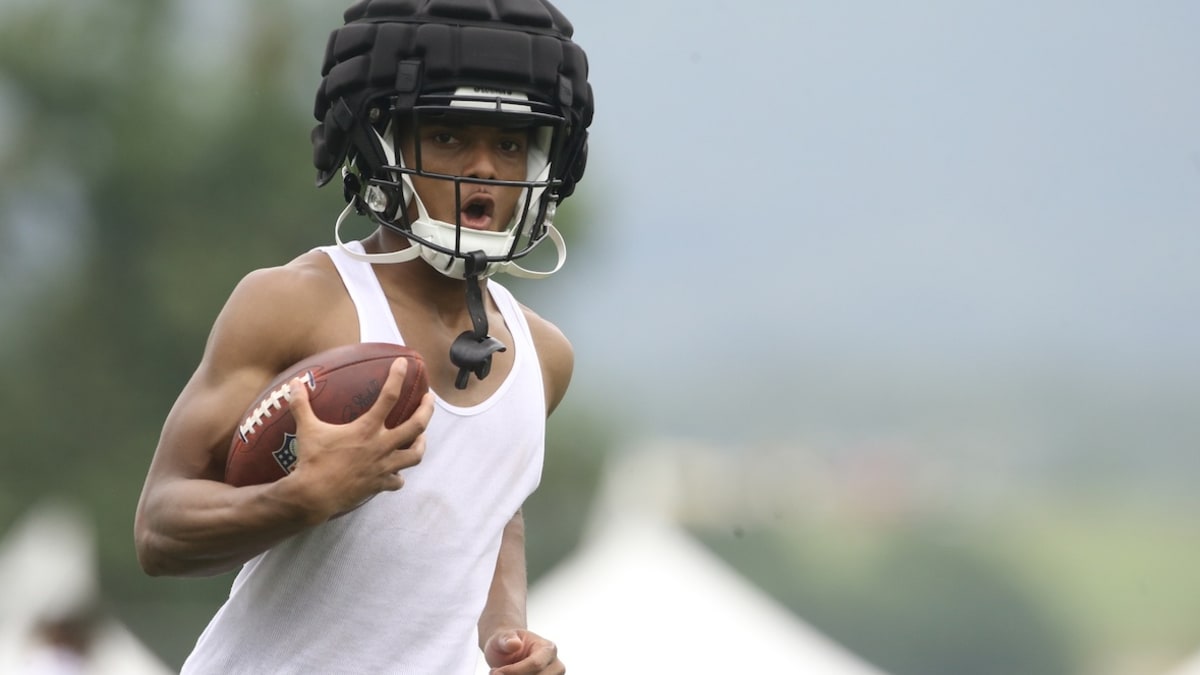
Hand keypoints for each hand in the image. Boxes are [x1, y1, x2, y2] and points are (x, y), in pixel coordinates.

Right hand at [285, 356, 433, 518]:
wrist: (315, 496)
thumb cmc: (312, 460)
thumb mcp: (307, 429)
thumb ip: (301, 405)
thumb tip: (293, 383)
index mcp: (367, 429)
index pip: (389, 396)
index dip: (397, 377)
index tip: (403, 364)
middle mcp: (381, 446)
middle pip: (417, 425)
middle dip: (427, 409)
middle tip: (429, 399)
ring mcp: (384, 467)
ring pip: (415, 455)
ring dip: (420, 444)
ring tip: (420, 437)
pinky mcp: (380, 485)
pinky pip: (398, 481)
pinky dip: (398, 476)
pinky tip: (396, 473)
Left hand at [482, 629, 563, 674]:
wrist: (509, 654)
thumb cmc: (507, 644)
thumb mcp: (502, 638)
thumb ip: (507, 639)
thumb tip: (515, 644)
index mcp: (548, 648)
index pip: (535, 664)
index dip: (515, 671)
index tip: (496, 672)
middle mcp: (555, 665)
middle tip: (496, 674)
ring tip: (501, 674)